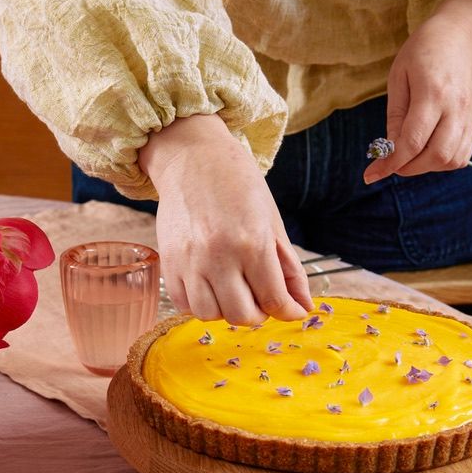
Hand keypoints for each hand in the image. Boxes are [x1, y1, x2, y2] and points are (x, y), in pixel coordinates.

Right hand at [139, 115, 313, 323]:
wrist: (193, 158)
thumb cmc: (237, 184)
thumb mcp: (272, 222)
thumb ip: (288, 268)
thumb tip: (303, 304)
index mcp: (252, 243)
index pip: (274, 299)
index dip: (287, 311)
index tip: (291, 309)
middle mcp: (219, 256)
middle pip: (242, 315)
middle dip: (258, 312)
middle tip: (260, 297)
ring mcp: (189, 261)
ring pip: (210, 315)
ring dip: (226, 310)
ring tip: (233, 291)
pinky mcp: (168, 262)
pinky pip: (184, 304)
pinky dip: (200, 304)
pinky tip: (210, 286)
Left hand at [363, 14, 471, 183]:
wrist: (460, 37)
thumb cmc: (423, 52)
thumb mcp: (398, 77)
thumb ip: (395, 116)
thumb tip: (389, 151)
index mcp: (433, 93)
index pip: (412, 142)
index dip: (390, 163)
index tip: (371, 175)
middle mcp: (456, 108)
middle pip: (436, 156)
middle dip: (408, 168)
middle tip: (390, 162)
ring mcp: (469, 117)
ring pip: (452, 160)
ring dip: (426, 167)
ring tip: (409, 155)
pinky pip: (462, 156)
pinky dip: (442, 163)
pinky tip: (426, 153)